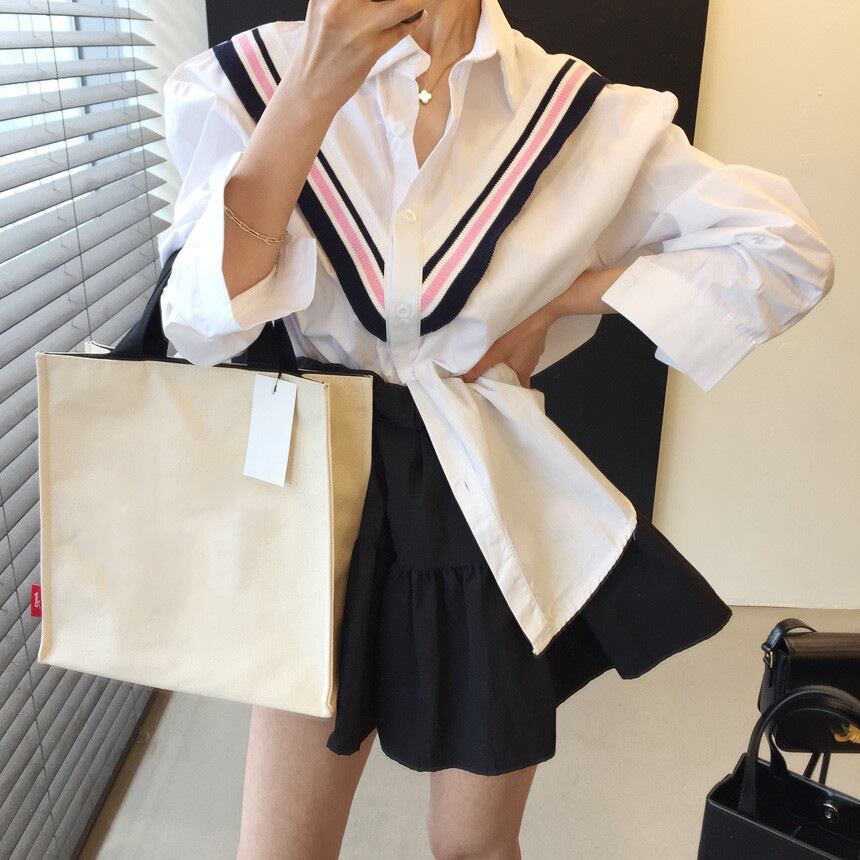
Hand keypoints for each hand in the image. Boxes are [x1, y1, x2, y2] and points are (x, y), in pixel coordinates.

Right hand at [295, 0, 437, 111]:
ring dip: (415, 1)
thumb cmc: (317, 50)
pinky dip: (414, 19)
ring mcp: (358, 26)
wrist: (309, 90)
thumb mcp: (322, 10)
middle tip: (403, 0)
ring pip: (403, 4)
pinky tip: (417, 15)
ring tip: (419, 1)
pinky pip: (403, 27)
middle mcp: (340, 3)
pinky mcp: (371, 48)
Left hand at [458, 308, 555, 387]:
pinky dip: (513, 355)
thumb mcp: (495, 351)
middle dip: (504, 380)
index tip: (494, 395)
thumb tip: (464, 381)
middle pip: (516, 379)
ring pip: (519, 366)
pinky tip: (504, 350)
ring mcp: (533, 354)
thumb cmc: (518, 334)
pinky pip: (522, 354)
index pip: (517, 392)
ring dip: (507, 367)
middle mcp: (530, 366)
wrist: (540, 311)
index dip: (506, 395)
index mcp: (523, 372)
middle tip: (488, 381)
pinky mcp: (533, 343)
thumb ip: (479, 367)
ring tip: (492, 365)